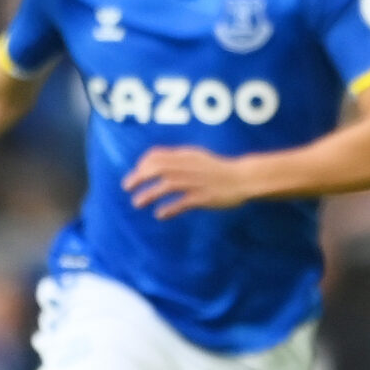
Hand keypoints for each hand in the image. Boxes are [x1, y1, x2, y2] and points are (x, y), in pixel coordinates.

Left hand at [124, 146, 261, 217]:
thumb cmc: (219, 169)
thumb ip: (177, 158)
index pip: (156, 155)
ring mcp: (195, 182)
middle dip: (138, 177)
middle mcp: (187, 167)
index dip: (142, 163)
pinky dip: (168, 208)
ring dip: (148, 194)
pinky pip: (181, 203)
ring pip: (165, 185)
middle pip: (156, 168)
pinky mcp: (202, 197)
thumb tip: (155, 161)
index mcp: (185, 156)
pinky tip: (160, 214)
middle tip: (127, 187)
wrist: (243, 179)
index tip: (137, 173)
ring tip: (137, 203)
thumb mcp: (197, 157)